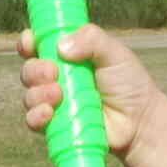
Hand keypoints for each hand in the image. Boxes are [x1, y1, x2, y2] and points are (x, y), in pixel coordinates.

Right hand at [18, 23, 162, 160]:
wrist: (138, 121)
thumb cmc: (129, 83)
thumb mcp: (114, 53)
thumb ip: (92, 39)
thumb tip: (61, 46)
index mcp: (67, 55)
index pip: (38, 45)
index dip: (28, 42)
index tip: (30, 42)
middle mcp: (57, 78)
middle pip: (29, 70)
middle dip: (35, 70)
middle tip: (53, 73)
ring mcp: (55, 104)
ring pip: (29, 96)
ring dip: (37, 94)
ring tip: (58, 95)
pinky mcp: (55, 126)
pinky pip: (33, 121)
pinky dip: (35, 116)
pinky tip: (49, 113)